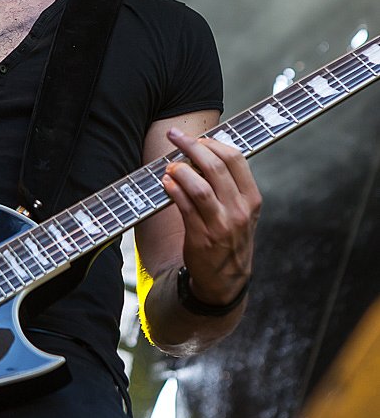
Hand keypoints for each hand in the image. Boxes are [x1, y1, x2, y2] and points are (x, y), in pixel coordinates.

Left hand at [162, 126, 260, 305]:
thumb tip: (203, 151)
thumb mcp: (242, 212)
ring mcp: (221, 225)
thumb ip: (230, 185)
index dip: (213, 143)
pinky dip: (173, 190)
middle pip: (215, 166)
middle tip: (174, 136)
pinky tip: (166, 183)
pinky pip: (184, 206)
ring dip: (179, 170)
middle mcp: (239, 210)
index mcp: (251, 198)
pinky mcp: (201, 237)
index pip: (236, 158)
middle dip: (191, 146)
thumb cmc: (231, 238)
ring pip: (198, 186)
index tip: (198, 138)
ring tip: (170, 166)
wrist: (226, 281)